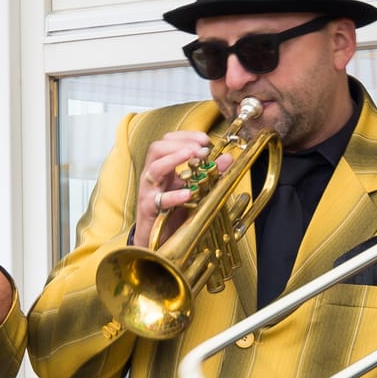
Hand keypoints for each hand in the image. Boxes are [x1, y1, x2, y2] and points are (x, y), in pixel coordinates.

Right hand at [133, 130, 218, 248]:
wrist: (155, 241)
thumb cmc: (172, 212)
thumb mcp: (193, 189)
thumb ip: (209, 173)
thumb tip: (228, 158)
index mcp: (162, 168)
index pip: (168, 141)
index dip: (186, 136)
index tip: (205, 139)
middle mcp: (152, 176)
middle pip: (157, 149)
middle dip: (180, 144)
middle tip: (201, 148)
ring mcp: (148, 191)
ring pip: (154, 168)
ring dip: (174, 159)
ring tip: (193, 156)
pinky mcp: (148, 209)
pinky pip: (158, 200)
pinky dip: (173, 196)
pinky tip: (188, 194)